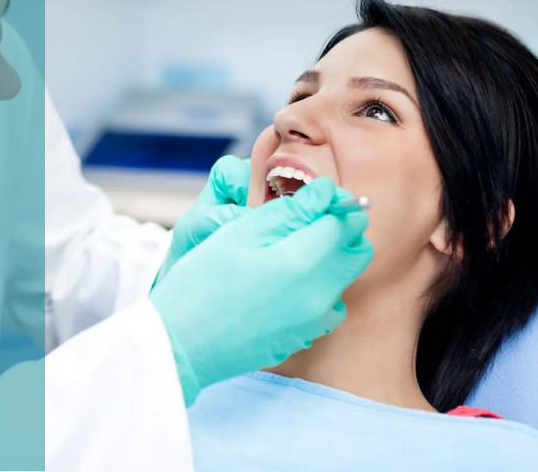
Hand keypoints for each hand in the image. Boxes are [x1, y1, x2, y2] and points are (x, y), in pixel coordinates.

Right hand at [149, 177, 372, 406]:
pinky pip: (330, 304)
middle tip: (305, 218)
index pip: (346, 221)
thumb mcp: (237, 234)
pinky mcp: (304, 336)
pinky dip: (319, 286)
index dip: (334, 201)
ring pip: (345, 277)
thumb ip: (288, 212)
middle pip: (357, 251)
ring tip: (289, 249)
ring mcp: (314, 321)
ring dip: (330, 256)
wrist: (180, 343)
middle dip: (340, 229)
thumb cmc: (199, 283)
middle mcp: (318, 295)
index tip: (315, 195)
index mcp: (301, 263)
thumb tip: (325, 193)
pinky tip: (286, 282)